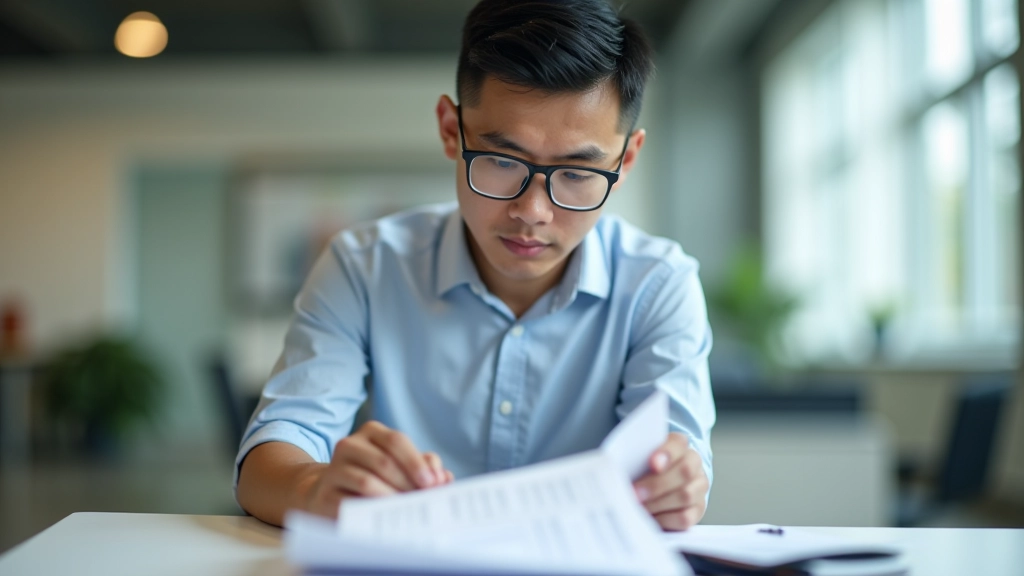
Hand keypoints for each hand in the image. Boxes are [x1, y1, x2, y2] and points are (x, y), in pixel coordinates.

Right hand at [303, 421, 454, 517]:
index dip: (416, 462)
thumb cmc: (374, 478)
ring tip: (407, 510)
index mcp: (371, 432)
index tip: (433, 482)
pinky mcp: (325, 494)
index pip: (396, 441)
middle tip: (424, 500)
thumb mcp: (399, 467)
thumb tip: (444, 477)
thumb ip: (423, 467)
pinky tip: (385, 518)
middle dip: (408, 484)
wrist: (330, 493)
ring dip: (392, 498)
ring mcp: (335, 468)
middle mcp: (350, 444)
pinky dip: (371, 510)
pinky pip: (351, 502)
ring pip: (368, 481)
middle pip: (384, 462)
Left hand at [632, 432, 707, 530]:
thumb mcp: (638, 457)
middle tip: (634, 493)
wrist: (659, 483)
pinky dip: (665, 519)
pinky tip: (650, 518)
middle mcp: (694, 463)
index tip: (652, 463)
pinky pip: (686, 517)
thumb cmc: (644, 467)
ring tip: (638, 507)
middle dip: (657, 484)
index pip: (678, 443)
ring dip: (658, 503)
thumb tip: (617, 472)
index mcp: (679, 444)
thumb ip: (634, 459)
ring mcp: (699, 487)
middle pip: (684, 471)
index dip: (667, 453)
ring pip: (685, 495)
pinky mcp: (698, 509)